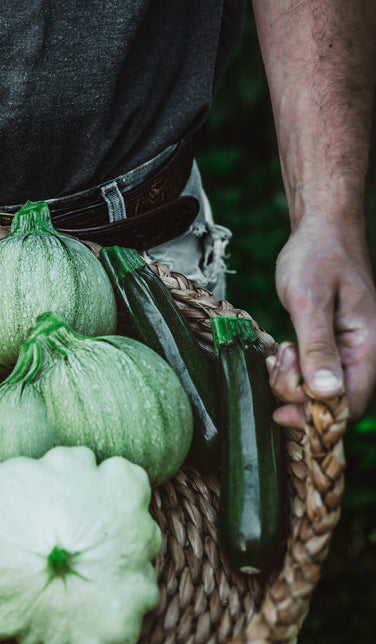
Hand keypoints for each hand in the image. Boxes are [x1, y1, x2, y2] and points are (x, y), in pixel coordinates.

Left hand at [268, 213, 375, 426]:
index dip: (315, 417)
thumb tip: (325, 394)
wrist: (321, 227)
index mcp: (369, 347)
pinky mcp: (334, 344)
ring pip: (321, 390)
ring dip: (293, 381)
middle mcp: (365, 354)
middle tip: (277, 363)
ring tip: (278, 352)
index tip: (281, 409)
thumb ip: (318, 347)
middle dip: (298, 394)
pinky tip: (280, 353)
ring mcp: (350, 350)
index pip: (350, 406)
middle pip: (333, 403)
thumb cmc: (317, 256)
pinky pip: (315, 373)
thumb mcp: (309, 300)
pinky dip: (294, 369)